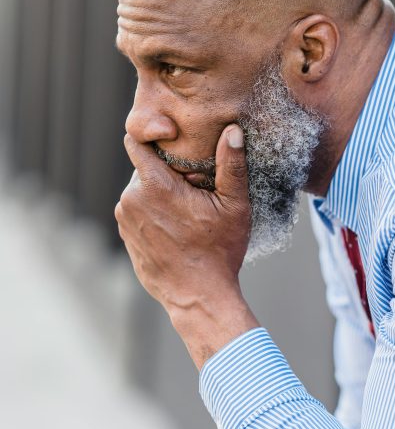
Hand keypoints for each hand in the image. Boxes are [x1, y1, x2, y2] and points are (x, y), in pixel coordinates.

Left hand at [115, 125, 257, 367]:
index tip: (176, 144)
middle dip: (168, 172)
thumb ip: (232, 164)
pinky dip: (154, 214)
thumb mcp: (234, 206)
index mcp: (153, 186)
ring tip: (188, 212)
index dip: (155, 138)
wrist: (199, 298)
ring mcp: (125, 220)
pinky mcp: (126, 237)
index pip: (136, 141)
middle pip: (145, 168)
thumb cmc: (219, 252)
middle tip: (196, 190)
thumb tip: (232, 130)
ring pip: (142, 190)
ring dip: (160, 194)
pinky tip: (177, 229)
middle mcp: (130, 199)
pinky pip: (138, 213)